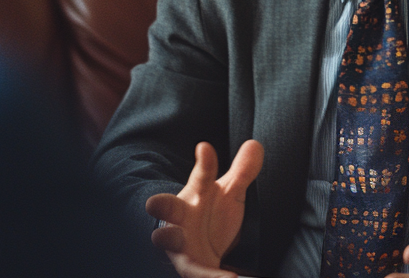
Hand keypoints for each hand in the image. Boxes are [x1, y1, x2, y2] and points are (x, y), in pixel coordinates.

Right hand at [146, 139, 263, 277]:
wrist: (200, 249)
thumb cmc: (210, 215)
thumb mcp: (229, 193)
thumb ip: (242, 172)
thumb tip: (255, 144)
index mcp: (195, 195)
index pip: (201, 176)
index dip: (204, 163)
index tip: (204, 148)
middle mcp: (182, 218)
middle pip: (170, 207)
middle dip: (161, 204)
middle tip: (153, 201)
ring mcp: (181, 243)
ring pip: (169, 241)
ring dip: (168, 239)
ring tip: (170, 237)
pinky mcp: (189, 267)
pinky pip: (197, 274)